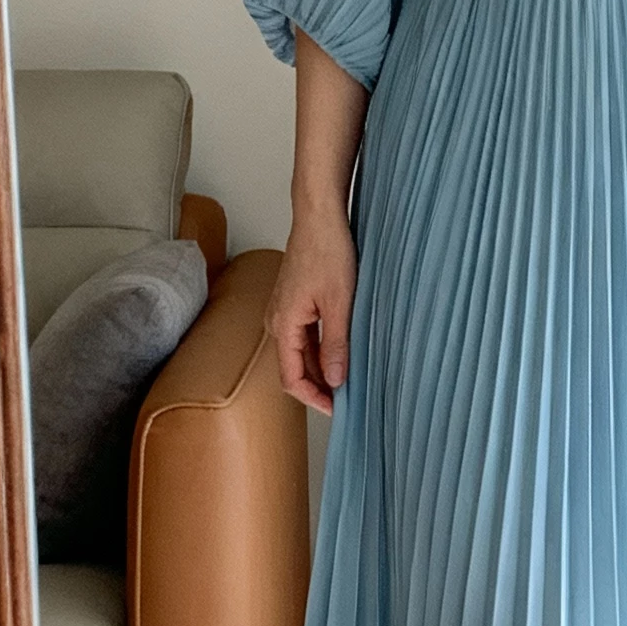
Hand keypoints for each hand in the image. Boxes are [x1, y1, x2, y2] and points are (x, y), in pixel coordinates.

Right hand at [267, 199, 356, 414]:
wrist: (319, 216)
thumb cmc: (327, 250)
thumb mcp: (340, 303)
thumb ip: (336, 344)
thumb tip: (336, 379)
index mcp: (283, 324)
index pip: (291, 378)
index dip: (314, 398)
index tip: (337, 409)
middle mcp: (277, 320)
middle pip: (294, 368)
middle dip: (319, 387)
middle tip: (348, 400)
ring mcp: (285, 311)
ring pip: (300, 353)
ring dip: (321, 369)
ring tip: (349, 380)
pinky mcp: (295, 303)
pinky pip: (304, 337)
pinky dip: (321, 350)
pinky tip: (342, 353)